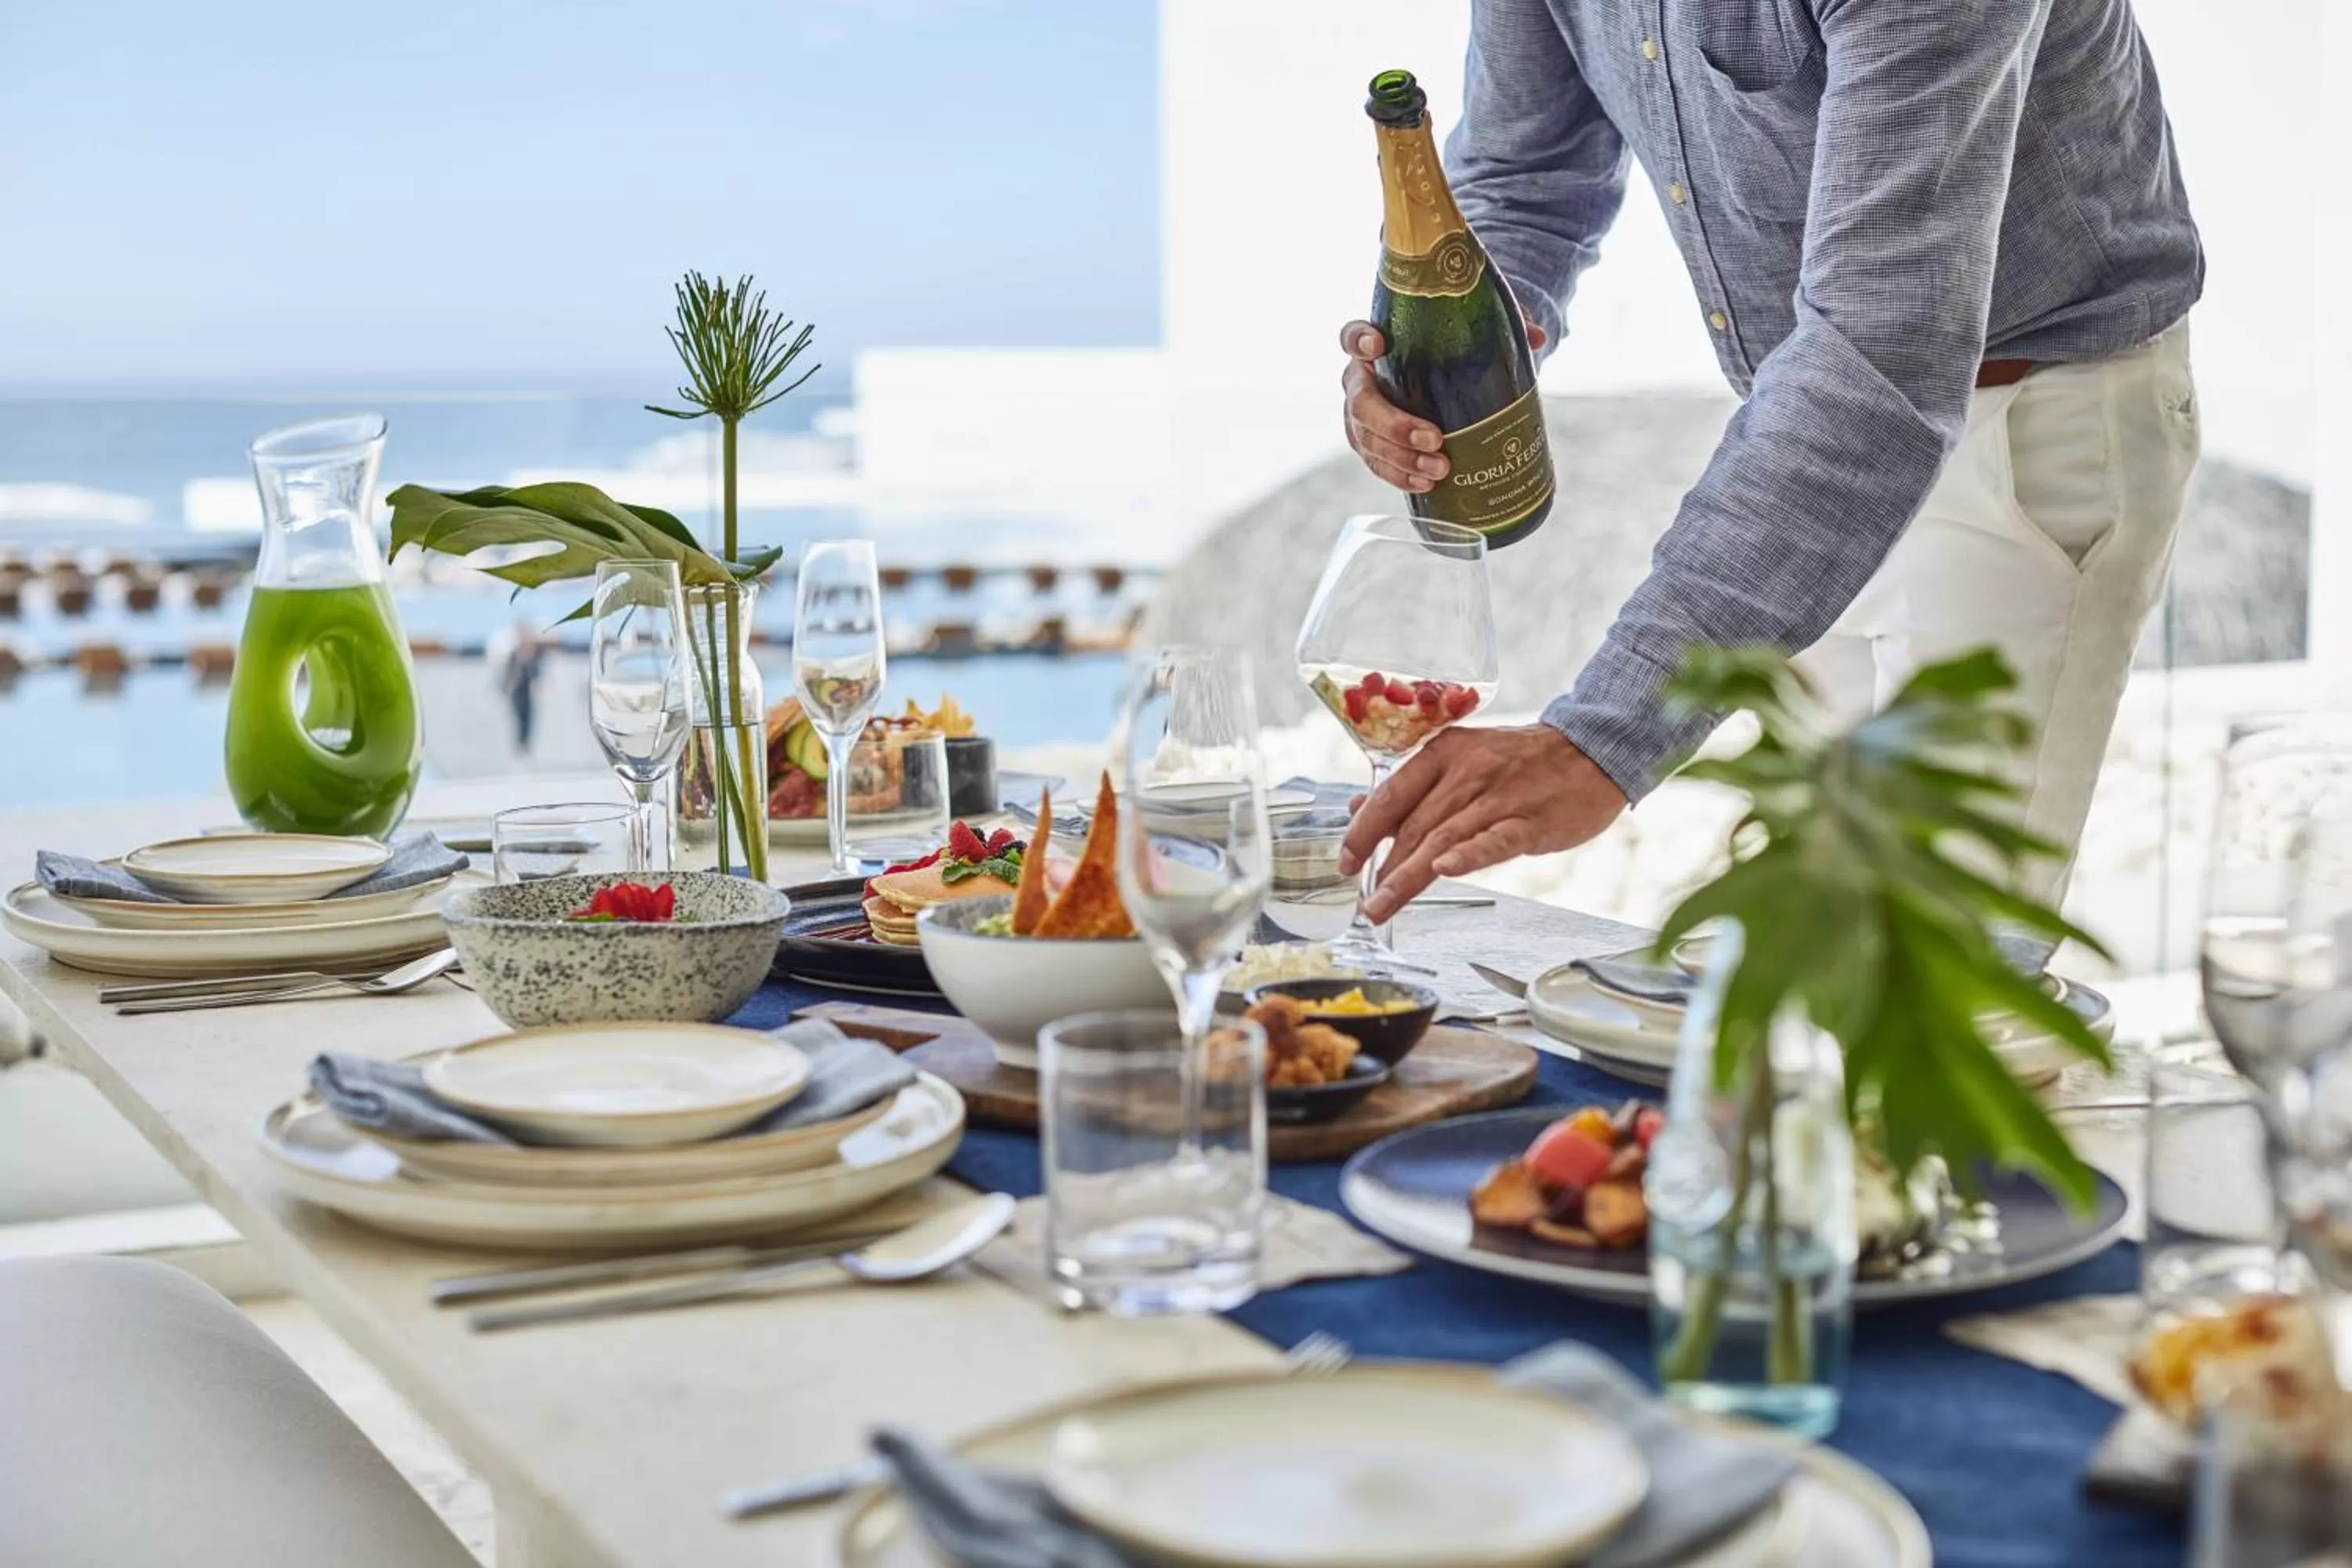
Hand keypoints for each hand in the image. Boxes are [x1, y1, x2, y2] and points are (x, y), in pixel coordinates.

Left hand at [1339, 724, 1624, 923]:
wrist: (1591, 751)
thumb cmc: (1521, 763)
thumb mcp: (1461, 760)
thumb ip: (1413, 788)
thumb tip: (1359, 809)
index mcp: (1444, 753)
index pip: (1392, 795)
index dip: (1364, 831)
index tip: (1347, 862)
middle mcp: (1467, 772)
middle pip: (1414, 825)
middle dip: (1383, 867)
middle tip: (1365, 902)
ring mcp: (1500, 797)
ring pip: (1444, 838)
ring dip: (1409, 875)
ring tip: (1384, 905)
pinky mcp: (1531, 821)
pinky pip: (1495, 840)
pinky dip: (1469, 856)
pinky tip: (1445, 871)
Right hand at [1340, 317, 1547, 492]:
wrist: (1448, 374)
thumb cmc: (1454, 345)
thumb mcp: (1480, 328)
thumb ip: (1503, 323)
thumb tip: (1538, 338)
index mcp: (1375, 344)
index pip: (1351, 337)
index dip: (1358, 341)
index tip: (1379, 346)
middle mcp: (1361, 381)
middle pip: (1360, 404)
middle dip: (1395, 425)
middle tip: (1434, 439)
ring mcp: (1362, 418)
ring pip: (1366, 441)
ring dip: (1401, 460)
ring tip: (1439, 470)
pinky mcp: (1373, 446)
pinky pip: (1377, 465)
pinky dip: (1399, 477)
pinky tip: (1425, 484)